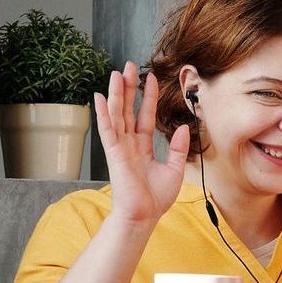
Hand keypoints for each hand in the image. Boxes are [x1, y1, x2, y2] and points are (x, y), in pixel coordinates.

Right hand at [92, 61, 190, 229]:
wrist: (143, 216)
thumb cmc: (155, 199)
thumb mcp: (173, 170)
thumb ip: (177, 148)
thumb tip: (182, 127)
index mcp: (142, 147)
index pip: (144, 116)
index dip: (147, 97)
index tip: (150, 78)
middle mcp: (129, 144)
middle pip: (128, 110)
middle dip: (129, 87)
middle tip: (129, 66)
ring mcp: (120, 148)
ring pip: (117, 114)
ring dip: (116, 93)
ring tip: (116, 72)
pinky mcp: (114, 154)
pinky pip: (107, 129)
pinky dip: (103, 113)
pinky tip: (99, 97)